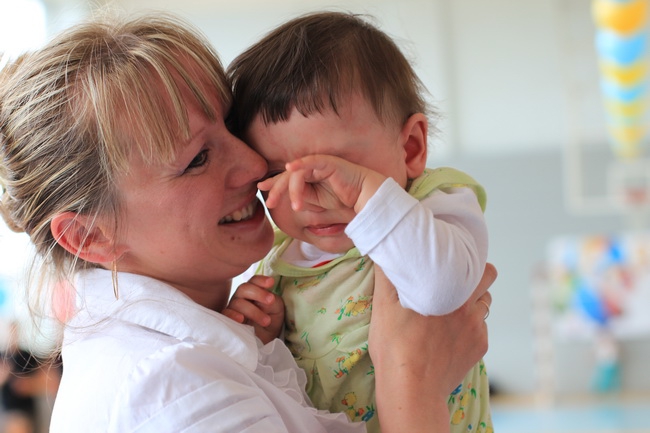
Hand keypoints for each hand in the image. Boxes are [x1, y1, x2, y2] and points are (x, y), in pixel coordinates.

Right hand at [223, 275, 283, 344]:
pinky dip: (233, 315)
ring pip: (238, 302)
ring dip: (253, 310)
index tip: (271, 283)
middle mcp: (241, 298)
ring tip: (266, 321)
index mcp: (253, 292)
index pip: (253, 281)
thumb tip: (266, 300)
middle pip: (244, 288)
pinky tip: (241, 319)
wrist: (263, 342)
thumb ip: (272, 301)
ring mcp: (233, 309)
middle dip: (258, 293)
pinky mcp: (227, 320)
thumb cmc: (270, 322)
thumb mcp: (276, 310)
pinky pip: (226, 314)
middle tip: (270, 300)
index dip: (261, 280)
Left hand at [257, 155, 384, 212]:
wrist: (365, 198)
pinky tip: (290, 168)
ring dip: (293, 191)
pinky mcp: (328, 162)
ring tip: (296, 207)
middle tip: (270, 203)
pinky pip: (310, 161)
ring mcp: (319, 164)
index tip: (263, 190)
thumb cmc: (344, 200)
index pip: (288, 179)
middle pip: (288, 176)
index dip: (274, 183)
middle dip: (277, 189)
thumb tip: (288, 198)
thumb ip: (303, 197)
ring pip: (297, 174)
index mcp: (310, 177)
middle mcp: (312, 168)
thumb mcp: (318, 202)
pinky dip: (299, 164)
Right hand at [369, 263, 495, 432]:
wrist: (411, 388)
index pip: (477, 261)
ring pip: (484, 304)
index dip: (467, 256)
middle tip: (454, 279)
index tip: (453, 257)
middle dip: (475, 275)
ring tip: (451, 307)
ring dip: (472, 300)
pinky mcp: (479, 347)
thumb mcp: (383, 304)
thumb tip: (385, 252)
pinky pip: (480, 328)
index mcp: (449, 289)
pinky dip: (469, 326)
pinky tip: (449, 334)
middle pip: (488, 277)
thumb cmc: (395, 345)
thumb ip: (387, 273)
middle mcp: (469, 305)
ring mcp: (477, 328)